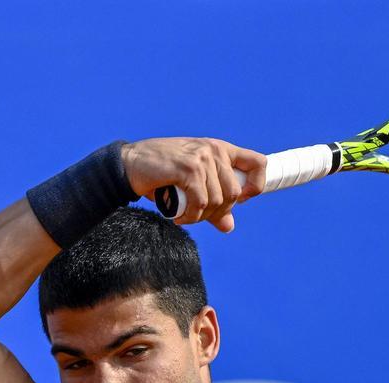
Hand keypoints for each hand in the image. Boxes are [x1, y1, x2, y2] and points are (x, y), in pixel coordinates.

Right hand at [121, 138, 266, 232]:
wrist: (130, 165)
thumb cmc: (162, 174)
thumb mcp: (193, 186)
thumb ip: (213, 205)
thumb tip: (229, 227)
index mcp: (221, 150)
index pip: (258, 163)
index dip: (256, 186)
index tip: (241, 200)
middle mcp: (215, 150)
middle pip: (236, 192)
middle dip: (219, 212)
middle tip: (198, 215)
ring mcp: (202, 158)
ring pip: (218, 200)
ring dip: (201, 216)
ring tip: (185, 216)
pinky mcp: (188, 169)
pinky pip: (201, 203)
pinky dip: (191, 217)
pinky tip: (179, 217)